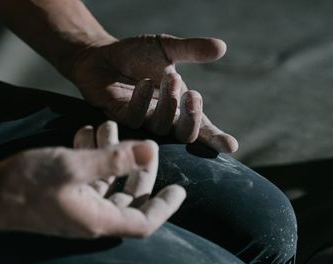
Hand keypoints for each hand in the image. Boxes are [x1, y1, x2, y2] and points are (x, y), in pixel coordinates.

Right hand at [0, 121, 184, 238]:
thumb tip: (152, 149)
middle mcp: (93, 216)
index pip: (145, 221)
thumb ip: (115, 160)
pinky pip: (89, 177)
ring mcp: (79, 206)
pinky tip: (85, 133)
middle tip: (141, 141)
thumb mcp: (74, 167)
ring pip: (107, 181)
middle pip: (129, 196)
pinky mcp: (67, 194)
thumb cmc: (28, 184)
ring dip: (111, 154)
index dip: (165, 207)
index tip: (179, 189)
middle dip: (137, 167)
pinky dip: (92, 156)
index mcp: (100, 218)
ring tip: (105, 125)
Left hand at [70, 34, 237, 152]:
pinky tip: (143, 83)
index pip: (202, 127)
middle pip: (184, 134)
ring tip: (168, 77)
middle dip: (191, 117)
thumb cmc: (136, 55)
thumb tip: (221, 47)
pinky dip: (142, 101)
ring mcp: (142, 120)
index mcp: (179, 106)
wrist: (101, 55)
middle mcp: (163, 117)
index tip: (231, 146)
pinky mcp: (120, 118)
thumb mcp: (166, 48)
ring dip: (168, 104)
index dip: (216, 138)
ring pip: (161, 127)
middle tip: (192, 95)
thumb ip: (191, 50)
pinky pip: (135, 119)